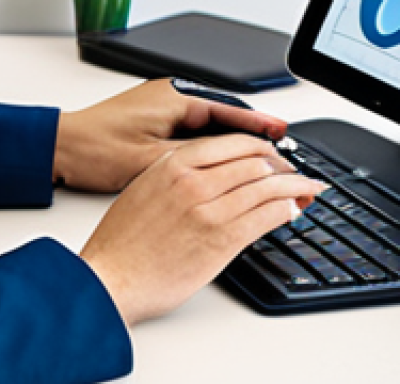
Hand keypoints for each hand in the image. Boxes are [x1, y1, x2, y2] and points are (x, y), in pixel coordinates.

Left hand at [53, 78, 287, 191]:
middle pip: (224, 115)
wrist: (62, 147)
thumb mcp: (154, 160)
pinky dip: (212, 143)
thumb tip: (235, 164)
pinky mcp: (154, 118)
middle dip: (253, 135)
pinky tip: (224, 164)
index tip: (286, 137)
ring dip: (233, 141)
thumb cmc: (96, 149)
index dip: (261, 127)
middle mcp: (170, 95)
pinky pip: (193, 128)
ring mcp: (161, 106)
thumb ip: (197, 158)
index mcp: (174, 97)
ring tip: (261, 162)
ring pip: (210, 123)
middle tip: (281, 156)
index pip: (230, 110)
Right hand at [78, 133, 325, 324]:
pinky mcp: (223, 241)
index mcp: (171, 164)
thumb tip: (209, 174)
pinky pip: (266, 217)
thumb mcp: (144, 188)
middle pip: (254, 162)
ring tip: (306, 190)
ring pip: (267, 188)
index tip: (271, 153)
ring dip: (294, 187)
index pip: (231, 143)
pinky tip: (292, 212)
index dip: (260, 147)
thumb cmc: (122, 240)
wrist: (113, 275)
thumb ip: (176, 175)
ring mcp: (210, 210)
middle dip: (283, 167)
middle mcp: (193, 181)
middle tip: (294, 173)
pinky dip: (286, 211)